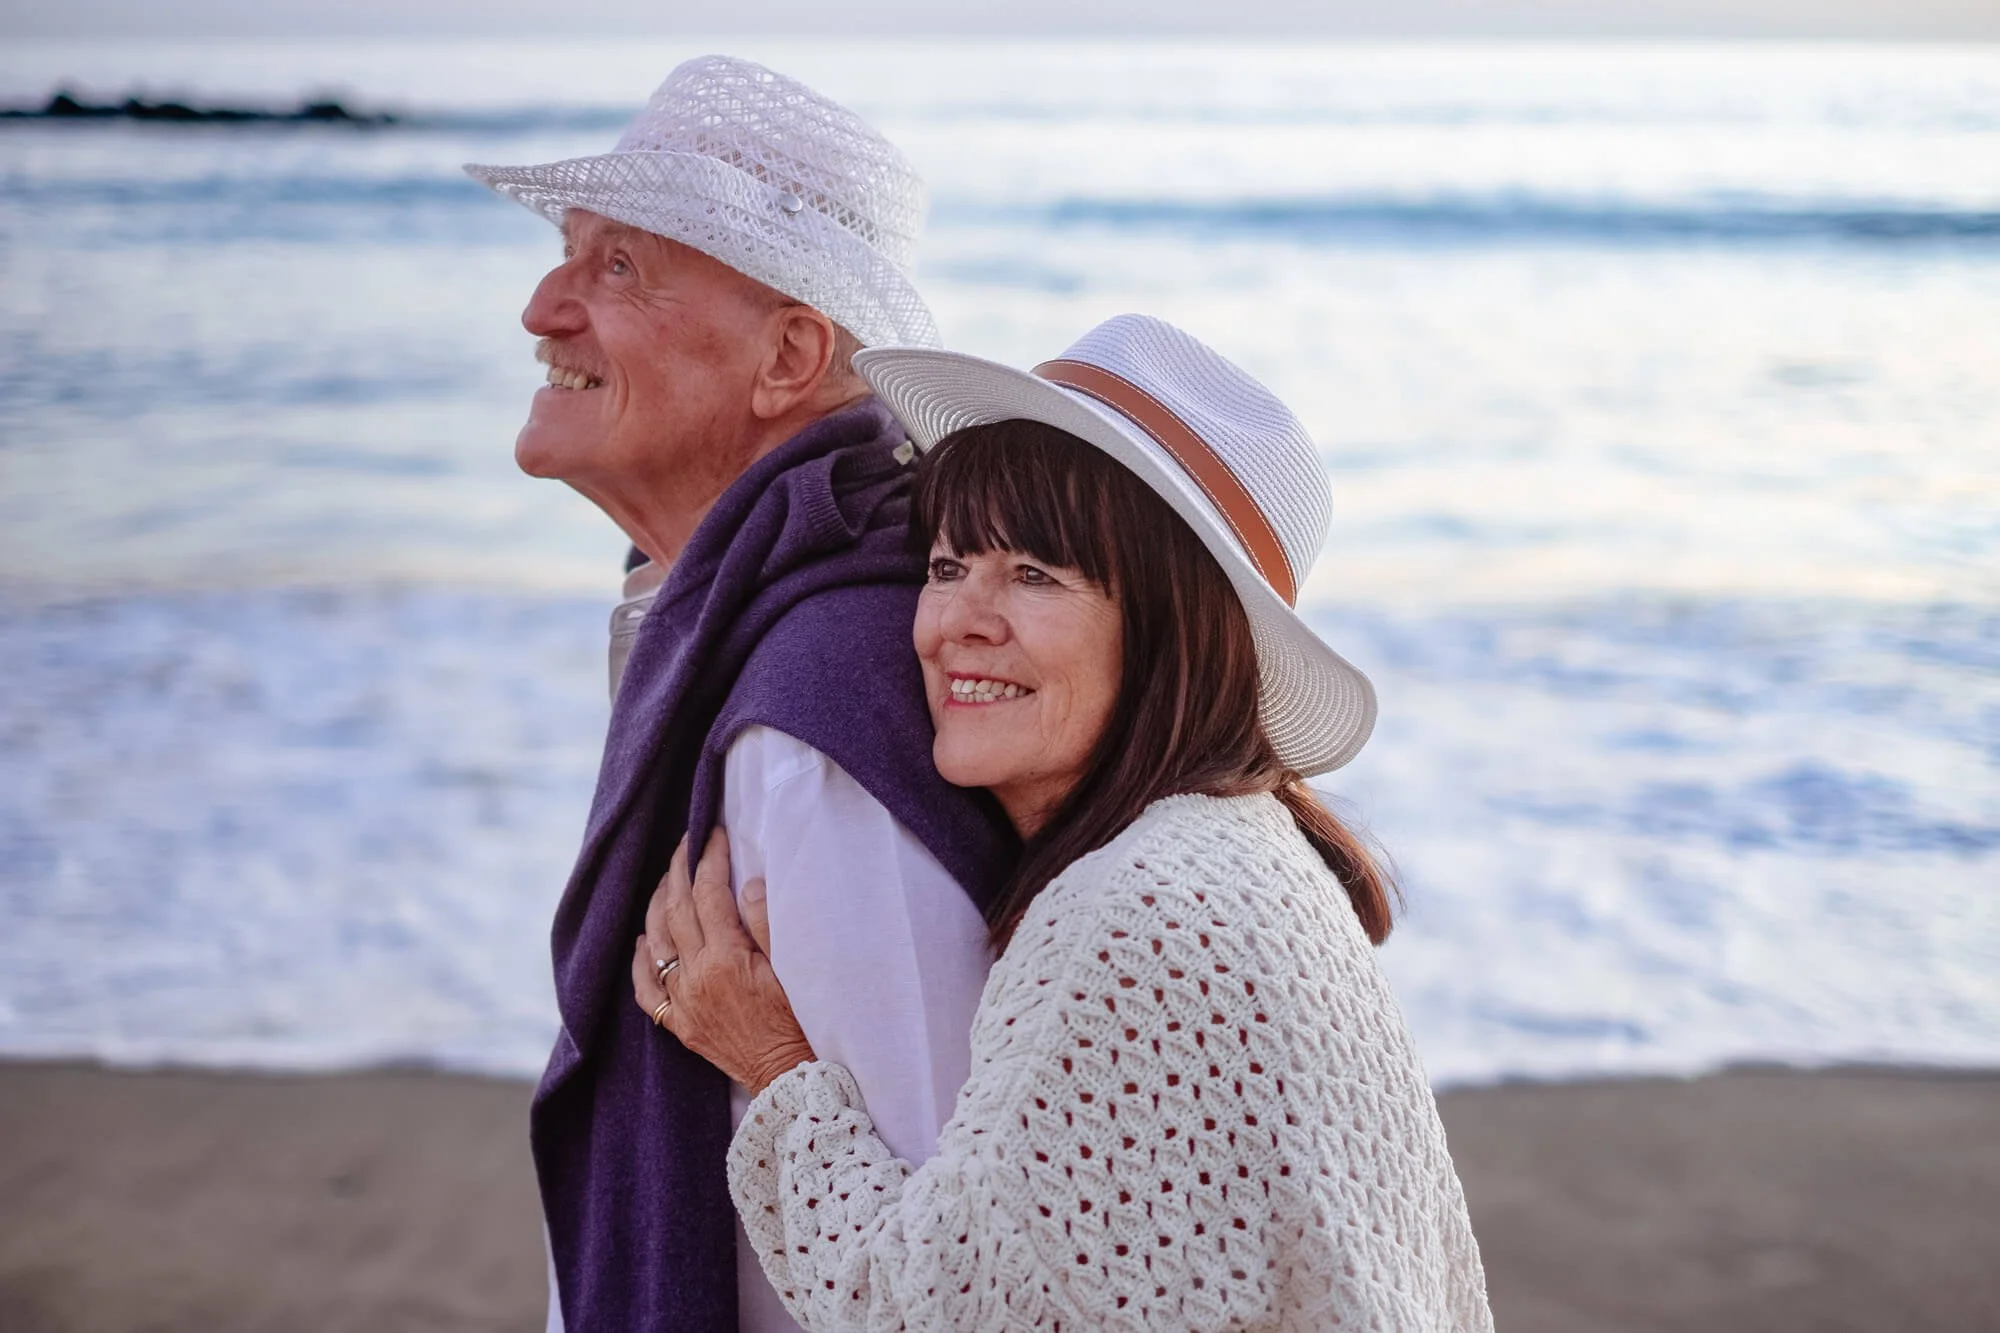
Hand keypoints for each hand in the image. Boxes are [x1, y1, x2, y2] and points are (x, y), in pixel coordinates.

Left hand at [632, 828, 815, 1094]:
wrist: (788, 1077)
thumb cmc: (800, 1021)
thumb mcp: (793, 968)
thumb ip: (767, 924)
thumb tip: (748, 883)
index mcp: (727, 959)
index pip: (710, 895)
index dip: (710, 859)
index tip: (713, 834)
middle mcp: (697, 977)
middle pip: (676, 910)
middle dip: (679, 870)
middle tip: (685, 843)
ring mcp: (682, 1002)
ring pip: (655, 942)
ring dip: (657, 904)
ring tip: (667, 880)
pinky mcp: (678, 1024)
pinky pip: (645, 988)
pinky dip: (641, 959)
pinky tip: (643, 940)